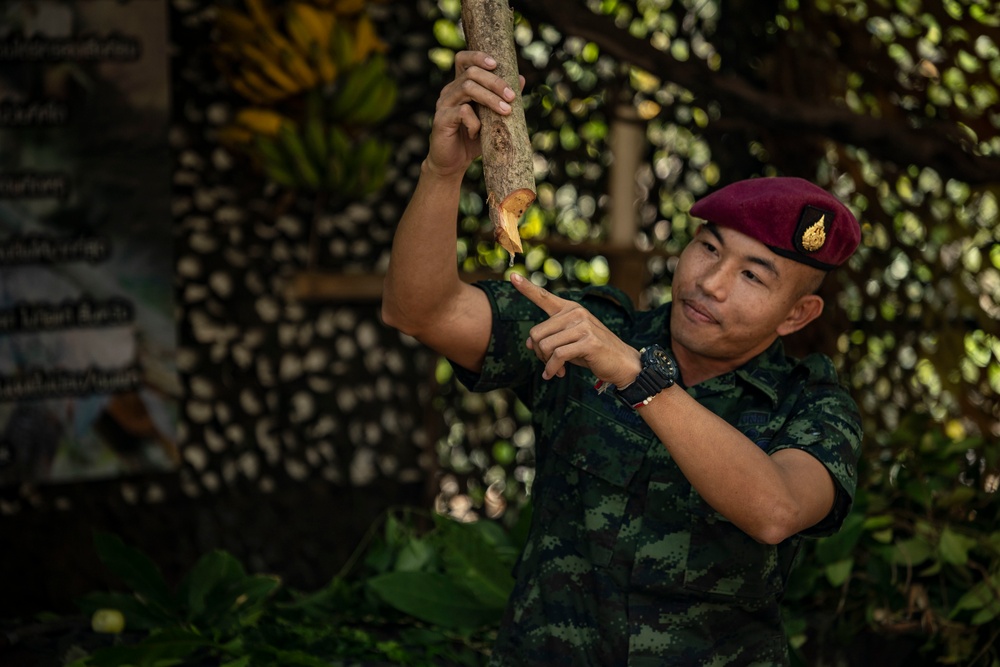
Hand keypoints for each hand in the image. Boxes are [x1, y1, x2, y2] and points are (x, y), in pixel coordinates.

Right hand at [425, 51, 522, 178]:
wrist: (453, 164)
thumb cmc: (473, 140)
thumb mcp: (492, 118)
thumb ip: (503, 99)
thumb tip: (521, 79)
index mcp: (460, 86)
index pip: (463, 59)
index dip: (478, 56)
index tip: (496, 64)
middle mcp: (449, 91)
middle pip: (471, 73)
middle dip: (495, 82)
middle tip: (512, 97)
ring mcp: (443, 104)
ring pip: (468, 88)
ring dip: (490, 99)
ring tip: (505, 111)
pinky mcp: (441, 120)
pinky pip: (462, 112)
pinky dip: (475, 122)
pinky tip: (477, 133)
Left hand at [511, 273, 640, 384]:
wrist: (622, 363)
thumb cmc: (592, 352)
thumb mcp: (568, 342)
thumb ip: (549, 338)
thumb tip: (529, 343)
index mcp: (570, 309)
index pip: (543, 297)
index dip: (526, 288)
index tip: (512, 277)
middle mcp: (576, 312)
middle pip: (536, 333)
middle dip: (538, 353)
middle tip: (548, 363)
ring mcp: (583, 325)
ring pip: (545, 345)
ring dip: (546, 362)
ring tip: (556, 369)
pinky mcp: (588, 341)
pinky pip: (558, 356)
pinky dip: (553, 369)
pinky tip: (556, 375)